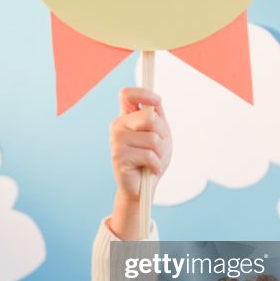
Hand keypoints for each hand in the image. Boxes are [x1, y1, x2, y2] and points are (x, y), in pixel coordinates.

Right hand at [109, 88, 171, 238]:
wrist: (143, 187)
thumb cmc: (152, 159)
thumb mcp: (160, 134)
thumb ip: (157, 117)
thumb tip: (155, 102)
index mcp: (127, 116)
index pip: (128, 94)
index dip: (143, 94)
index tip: (157, 101)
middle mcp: (118, 125)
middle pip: (149, 117)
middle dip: (162, 134)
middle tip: (159, 147)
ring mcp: (116, 140)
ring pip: (152, 138)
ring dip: (160, 153)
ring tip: (153, 160)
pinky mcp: (118, 156)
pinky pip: (148, 155)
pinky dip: (156, 165)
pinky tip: (150, 169)